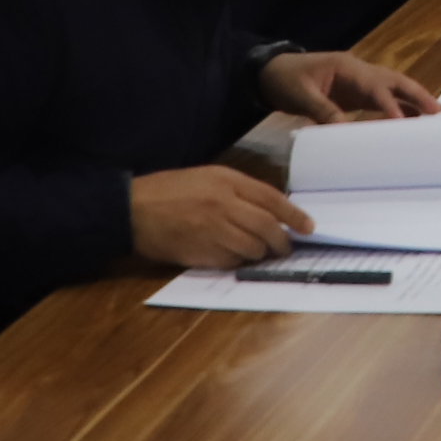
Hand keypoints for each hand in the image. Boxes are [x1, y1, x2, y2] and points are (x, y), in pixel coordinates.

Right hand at [128, 165, 310, 268]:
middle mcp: (223, 205)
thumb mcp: (206, 177)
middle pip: (267, 227)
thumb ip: (237, 191)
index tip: (309, 227)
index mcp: (226, 181)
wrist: (131, 209)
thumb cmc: (168, 191)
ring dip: (260, 254)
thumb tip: (268, 211)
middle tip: (286, 248)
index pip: (272, 199)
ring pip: (252, 248)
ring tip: (259, 253)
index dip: (294, 215)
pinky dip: (237, 263)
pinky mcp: (200, 253)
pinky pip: (231, 262)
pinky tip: (233, 258)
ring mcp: (212, 231)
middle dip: (282, 241)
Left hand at [263, 50, 440, 121]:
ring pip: (392, 87)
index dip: (389, 104)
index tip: (402, 122)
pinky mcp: (354, 93)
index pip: (373, 87)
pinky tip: (409, 118)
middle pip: (393, 81)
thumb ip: (322, 111)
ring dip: (412, 99)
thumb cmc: (284, 80)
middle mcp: (358, 71)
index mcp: (345, 68)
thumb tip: (344, 131)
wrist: (270, 72)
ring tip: (434, 115)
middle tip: (437, 111)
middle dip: (416, 95)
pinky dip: (397, 106)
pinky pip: (381, 98)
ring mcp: (357, 81)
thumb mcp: (299, 96)